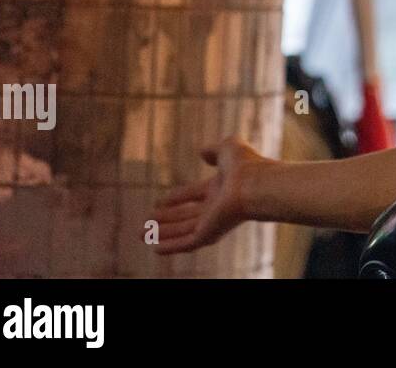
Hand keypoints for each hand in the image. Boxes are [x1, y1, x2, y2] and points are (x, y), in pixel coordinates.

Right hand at [151, 137, 268, 254]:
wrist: (256, 184)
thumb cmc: (246, 165)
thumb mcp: (228, 148)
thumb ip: (214, 149)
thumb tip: (202, 151)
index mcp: (220, 188)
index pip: (193, 195)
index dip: (176, 198)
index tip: (159, 202)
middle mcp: (216, 207)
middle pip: (185, 215)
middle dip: (165, 220)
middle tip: (145, 222)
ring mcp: (213, 222)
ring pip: (182, 230)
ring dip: (161, 233)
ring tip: (139, 234)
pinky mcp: (209, 234)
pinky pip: (186, 243)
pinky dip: (171, 246)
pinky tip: (155, 249)